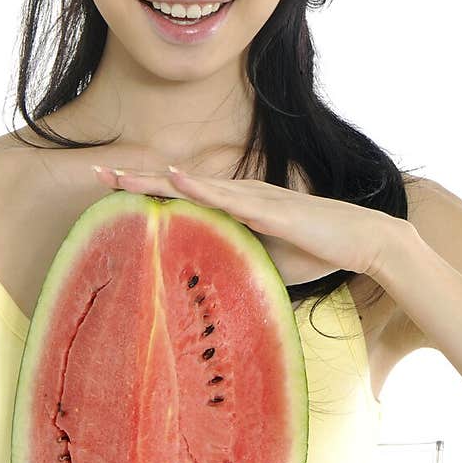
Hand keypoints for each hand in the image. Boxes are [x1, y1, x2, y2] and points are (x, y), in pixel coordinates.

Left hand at [91, 163, 404, 285]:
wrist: (365, 242)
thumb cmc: (318, 252)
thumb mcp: (266, 266)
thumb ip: (236, 267)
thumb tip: (209, 290)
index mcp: (236, 209)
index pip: (182, 199)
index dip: (146, 192)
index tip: (109, 189)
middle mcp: (239, 196)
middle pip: (177, 186)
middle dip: (136, 179)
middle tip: (96, 171)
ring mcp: (254, 199)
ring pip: (195, 186)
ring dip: (156, 181)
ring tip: (119, 176)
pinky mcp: (271, 209)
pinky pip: (230, 197)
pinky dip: (201, 188)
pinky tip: (175, 179)